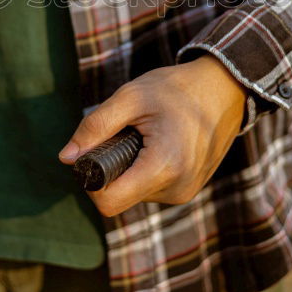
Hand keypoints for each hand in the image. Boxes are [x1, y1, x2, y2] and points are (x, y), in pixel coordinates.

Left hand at [58, 54, 245, 216]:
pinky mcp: (189, 189)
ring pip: (135, 193)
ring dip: (130, 168)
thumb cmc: (177, 88)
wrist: (225, 88)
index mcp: (163, 167)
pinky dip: (145, 169)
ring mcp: (185, 192)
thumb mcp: (131, 97)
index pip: (109, 202)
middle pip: (120, 197)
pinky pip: (151, 189)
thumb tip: (66, 158)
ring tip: (148, 135)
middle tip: (125, 134)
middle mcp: (177, 189)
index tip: (97, 151)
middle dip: (111, 170)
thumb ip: (95, 126)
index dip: (91, 181)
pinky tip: (160, 142)